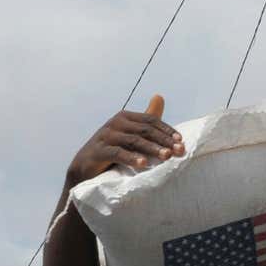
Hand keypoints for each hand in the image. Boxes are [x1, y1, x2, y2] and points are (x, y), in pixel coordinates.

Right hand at [66, 96, 184, 185]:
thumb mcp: (130, 134)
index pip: (151, 120)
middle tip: (179, 151)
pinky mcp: (99, 151)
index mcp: (125, 117)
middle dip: (164, 140)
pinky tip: (143, 164)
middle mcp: (116, 123)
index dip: (167, 130)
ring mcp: (106, 136)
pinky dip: (132, 158)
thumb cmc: (111, 150)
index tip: (181, 141)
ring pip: (134, 141)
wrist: (84, 168)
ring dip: (152, 149)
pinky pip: (118, 153)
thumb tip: (160, 96)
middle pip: (145, 130)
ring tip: (167, 157)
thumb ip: (146, 120)